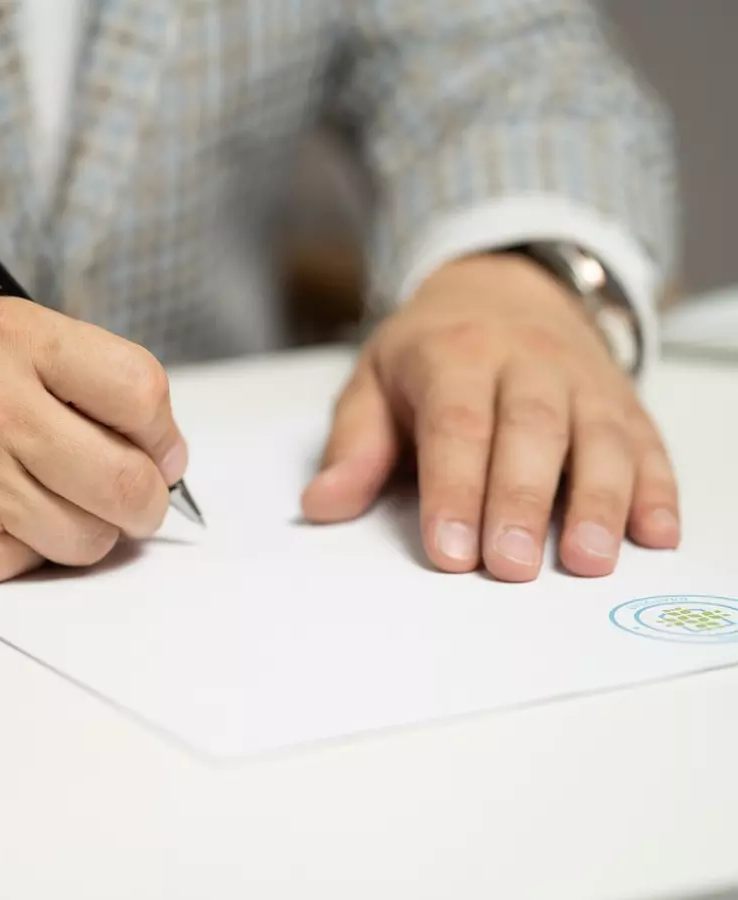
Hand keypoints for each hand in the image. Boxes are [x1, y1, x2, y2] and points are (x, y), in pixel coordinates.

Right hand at [0, 297, 187, 587]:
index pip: (140, 390)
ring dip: (83, 529)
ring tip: (37, 501)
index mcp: (12, 339)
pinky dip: (26, 551)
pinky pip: (35, 565)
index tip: (159, 452)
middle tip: (125, 497)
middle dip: (143, 501)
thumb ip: (77, 379)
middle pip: (131, 481)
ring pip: (92, 537)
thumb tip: (161, 450)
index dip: (162, 434)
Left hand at [301, 253, 678, 581]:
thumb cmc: (430, 352)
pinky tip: (655, 535)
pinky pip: (645, 441)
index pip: (455, 425)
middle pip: (530, 430)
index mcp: (453, 355)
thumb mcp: (373, 383)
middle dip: (521, 501)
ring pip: (597, 436)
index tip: (450, 551)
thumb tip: (321, 505)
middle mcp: (525, 361)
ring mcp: (581, 379)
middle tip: (511, 567)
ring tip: (588, 561)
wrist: (502, 289)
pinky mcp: (623, 400)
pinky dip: (656, 489)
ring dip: (598, 501)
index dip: (453, 489)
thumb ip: (354, 447)